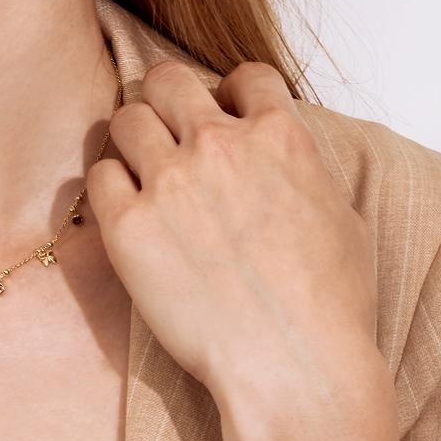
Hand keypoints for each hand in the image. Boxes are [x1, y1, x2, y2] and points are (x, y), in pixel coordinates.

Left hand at [85, 59, 390, 421]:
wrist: (293, 365)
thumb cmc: (330, 305)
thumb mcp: (341, 216)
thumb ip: (301, 169)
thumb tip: (279, 156)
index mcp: (280, 136)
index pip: (246, 75)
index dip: (232, 92)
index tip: (224, 112)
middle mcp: (219, 145)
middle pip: (168, 79)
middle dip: (167, 98)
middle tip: (167, 130)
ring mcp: (170, 182)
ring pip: (126, 118)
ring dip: (134, 138)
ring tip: (142, 170)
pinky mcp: (129, 226)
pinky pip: (99, 176)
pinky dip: (110, 186)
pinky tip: (126, 210)